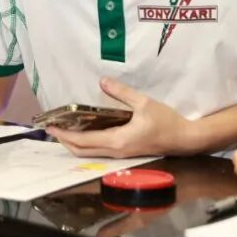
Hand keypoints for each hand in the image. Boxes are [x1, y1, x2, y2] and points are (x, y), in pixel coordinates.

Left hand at [47, 78, 196, 157]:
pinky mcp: (125, 153)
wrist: (185, 139)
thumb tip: (102, 81)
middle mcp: (115, 151)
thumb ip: (122, 93)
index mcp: (117, 140)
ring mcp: (120, 155)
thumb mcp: (144, 102)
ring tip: (64, 131)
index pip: (83, 141)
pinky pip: (99, 152)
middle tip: (52, 129)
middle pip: (82, 152)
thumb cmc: (166, 122)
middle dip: (65, 142)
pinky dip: (87, 144)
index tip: (51, 127)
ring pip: (90, 154)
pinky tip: (85, 133)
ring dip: (74, 144)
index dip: (65, 135)